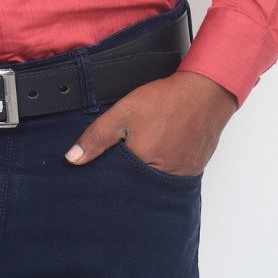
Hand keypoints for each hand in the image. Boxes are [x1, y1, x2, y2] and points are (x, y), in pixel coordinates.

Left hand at [64, 69, 237, 174]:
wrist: (205, 93)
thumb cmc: (165, 101)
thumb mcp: (123, 113)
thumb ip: (97, 137)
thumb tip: (72, 159)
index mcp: (142, 165)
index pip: (117, 182)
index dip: (109, 175)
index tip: (105, 167)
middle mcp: (163, 177)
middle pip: (138, 185)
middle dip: (128, 176)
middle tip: (130, 153)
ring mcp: (181, 175)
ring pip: (156, 182)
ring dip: (148, 173)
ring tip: (147, 153)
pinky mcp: (194, 170)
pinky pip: (174, 177)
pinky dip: (166, 168)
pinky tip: (163, 151)